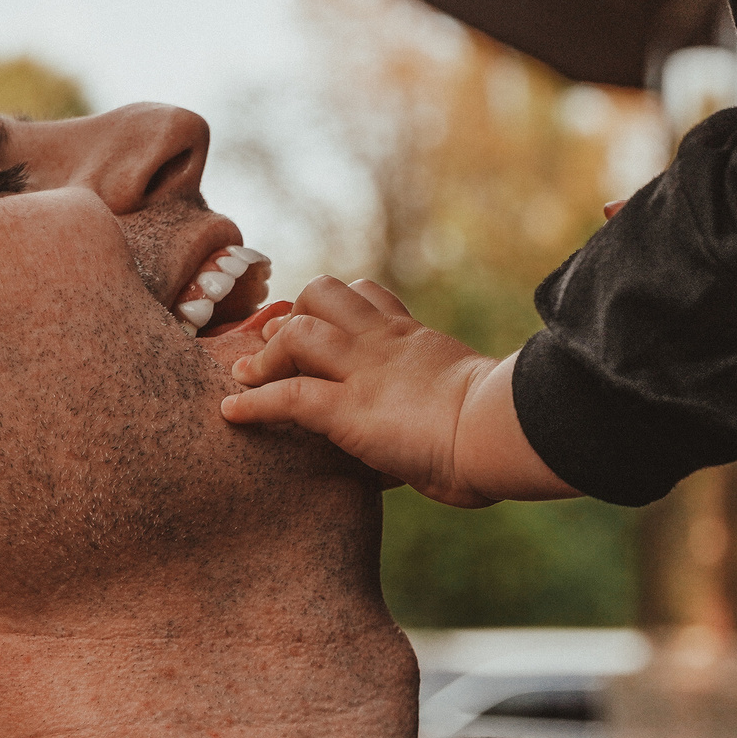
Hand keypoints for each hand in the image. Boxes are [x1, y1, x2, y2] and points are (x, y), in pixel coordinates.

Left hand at [217, 275, 577, 505]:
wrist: (502, 433)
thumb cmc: (504, 432)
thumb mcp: (473, 402)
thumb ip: (452, 405)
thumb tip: (456, 444)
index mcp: (416, 341)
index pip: (369, 298)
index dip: (338, 307)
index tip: (320, 326)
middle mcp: (385, 344)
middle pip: (325, 293)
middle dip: (296, 313)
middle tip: (278, 345)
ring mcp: (364, 372)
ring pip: (299, 329)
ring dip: (267, 352)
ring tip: (248, 374)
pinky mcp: (348, 410)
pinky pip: (287, 396)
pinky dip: (253, 402)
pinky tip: (232, 412)